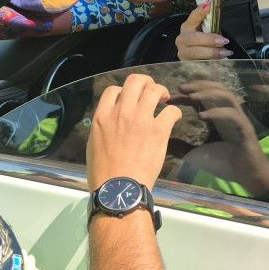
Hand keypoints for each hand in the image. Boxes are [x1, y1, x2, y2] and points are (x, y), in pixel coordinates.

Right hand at [87, 74, 181, 188]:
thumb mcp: (93, 144)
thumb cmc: (103, 173)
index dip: (123, 91)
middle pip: (135, 81)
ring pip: (154, 90)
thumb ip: (102, 127)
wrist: (119, 188)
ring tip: (164, 99)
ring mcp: (141, 119)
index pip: (113, 90)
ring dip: (161, 91)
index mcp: (102, 116)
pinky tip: (174, 118)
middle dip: (146, 82)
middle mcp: (122, 112)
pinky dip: (174, 112)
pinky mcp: (159, 130)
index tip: (129, 100)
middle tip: (151, 91)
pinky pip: (171, 111)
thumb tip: (110, 122)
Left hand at [170, 81, 268, 194]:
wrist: (248, 176)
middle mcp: (229, 113)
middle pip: (217, 89)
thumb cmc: (225, 164)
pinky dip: (217, 113)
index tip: (171, 96)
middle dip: (199, 86)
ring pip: (227, 96)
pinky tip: (202, 116)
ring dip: (209, 93)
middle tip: (182, 88)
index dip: (188, 94)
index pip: (203, 98)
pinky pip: (233, 115)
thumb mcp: (198, 154)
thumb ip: (183, 147)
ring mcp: (238, 119)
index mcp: (218, 117)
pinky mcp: (245, 128)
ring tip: (191, 97)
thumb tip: (165, 142)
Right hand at [175, 2, 230, 59]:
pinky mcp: (186, 65)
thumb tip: (220, 16)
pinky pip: (198, 64)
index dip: (200, 11)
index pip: (193, 17)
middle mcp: (182, 40)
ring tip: (225, 52)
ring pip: (195, 53)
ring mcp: (183, 53)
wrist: (199, 61)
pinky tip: (219, 61)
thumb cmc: (205, 44)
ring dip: (211, 52)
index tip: (209, 5)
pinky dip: (210, 63)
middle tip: (223, 41)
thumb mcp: (209, 33)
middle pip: (193, 38)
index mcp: (187, 27)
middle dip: (209, 39)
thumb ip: (212, 25)